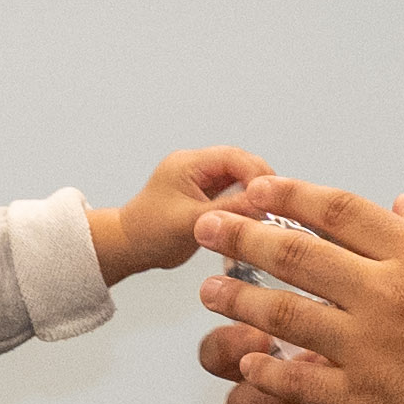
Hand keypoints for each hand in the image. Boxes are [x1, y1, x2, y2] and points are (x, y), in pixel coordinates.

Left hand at [96, 144, 273, 281]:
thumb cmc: (147, 233)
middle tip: (275, 207)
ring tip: (267, 214)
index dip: (257, 174)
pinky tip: (254, 219)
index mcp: (188, 164)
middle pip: (241, 164)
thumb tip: (261, 204)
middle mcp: (196, 167)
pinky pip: (234, 193)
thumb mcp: (190, 223)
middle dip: (260, 185)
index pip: (233, 157)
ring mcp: (201, 180)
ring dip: (255, 195)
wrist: (129, 247)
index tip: (271, 196)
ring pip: (240, 179)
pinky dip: (246, 204)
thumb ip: (226, 211)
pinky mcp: (206, 195)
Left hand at [188, 177, 403, 403]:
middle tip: (204, 227)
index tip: (255, 190)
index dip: (286, 196)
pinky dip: (266, 366)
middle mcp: (389, 294)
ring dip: (239, 299)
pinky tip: (246, 359)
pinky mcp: (362, 402)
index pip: (335, 209)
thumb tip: (400, 204)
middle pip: (295, 253)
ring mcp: (370, 349)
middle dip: (240, 236)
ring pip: (283, 314)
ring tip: (209, 290)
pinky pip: (296, 379)